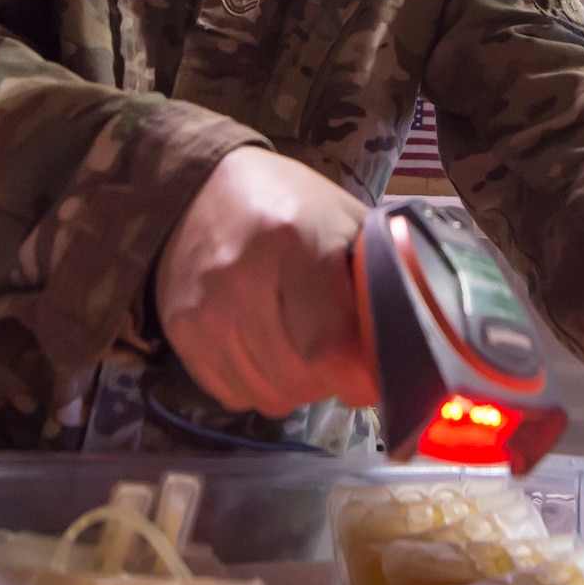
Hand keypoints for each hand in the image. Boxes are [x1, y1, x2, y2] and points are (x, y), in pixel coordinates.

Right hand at [154, 146, 374, 415]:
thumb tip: (404, 344)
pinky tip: (268, 352)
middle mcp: (241, 280)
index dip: (357, 377)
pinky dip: (260, 386)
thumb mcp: (345, 221)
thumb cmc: (290, 204)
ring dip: (297, 387)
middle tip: (341, 357)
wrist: (198, 188)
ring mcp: (204, 311)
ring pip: (268, 396)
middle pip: (299, 379)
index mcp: (295, 243)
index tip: (372, 377)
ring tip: (303, 350)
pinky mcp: (179, 333)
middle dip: (332, 381)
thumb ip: (377, 276)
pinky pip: (233, 394)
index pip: (328, 346)